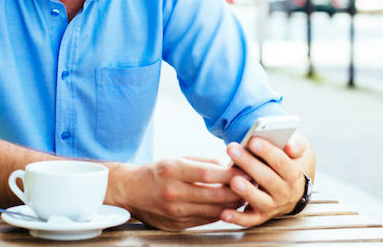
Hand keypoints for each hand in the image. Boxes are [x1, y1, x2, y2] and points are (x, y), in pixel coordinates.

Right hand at [110, 157, 245, 230]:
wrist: (130, 192)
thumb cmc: (156, 172)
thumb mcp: (177, 159)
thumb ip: (203, 163)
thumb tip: (229, 166)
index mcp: (173, 171)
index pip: (209, 174)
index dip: (231, 174)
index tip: (245, 171)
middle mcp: (174, 193)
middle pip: (215, 196)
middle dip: (238, 191)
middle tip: (252, 185)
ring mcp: (175, 212)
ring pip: (213, 211)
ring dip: (233, 205)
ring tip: (245, 197)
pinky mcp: (177, 225)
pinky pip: (206, 220)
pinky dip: (220, 214)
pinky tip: (228, 207)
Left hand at [221, 133, 311, 226]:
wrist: (293, 190)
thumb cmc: (288, 163)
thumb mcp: (298, 152)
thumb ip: (296, 145)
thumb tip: (290, 145)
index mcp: (293, 174)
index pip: (281, 162)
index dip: (267, 151)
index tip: (252, 140)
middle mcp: (284, 192)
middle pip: (267, 178)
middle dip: (248, 163)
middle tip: (232, 149)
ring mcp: (273, 206)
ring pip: (260, 201)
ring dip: (246, 192)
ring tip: (233, 181)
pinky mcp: (260, 216)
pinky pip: (249, 220)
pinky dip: (237, 218)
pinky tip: (224, 213)